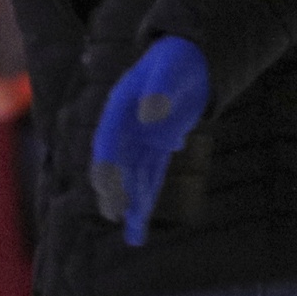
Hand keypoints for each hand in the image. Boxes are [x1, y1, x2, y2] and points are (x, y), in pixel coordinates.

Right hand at [90, 35, 210, 246]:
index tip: (107, 188)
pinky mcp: (157, 147)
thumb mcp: (171, 68)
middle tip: (117, 216)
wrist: (190, 58)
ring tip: (135, 237)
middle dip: (116, 191)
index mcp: (120, 107)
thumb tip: (150, 116)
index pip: (108, 140)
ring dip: (133, 204)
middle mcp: (126, 127)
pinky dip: (148, 196)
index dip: (106, 164)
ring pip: (134, 176)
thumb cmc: (178, 59)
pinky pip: (151, 175)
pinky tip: (143, 221)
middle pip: (117, 164)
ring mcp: (140, 139)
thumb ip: (159, 89)